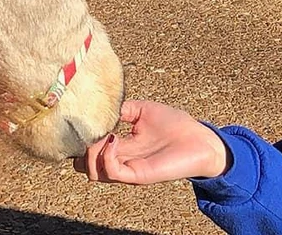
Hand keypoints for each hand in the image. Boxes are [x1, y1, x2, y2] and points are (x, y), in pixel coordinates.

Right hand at [73, 100, 230, 183]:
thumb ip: (123, 109)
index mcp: (121, 146)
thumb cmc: (177, 126)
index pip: (89, 151)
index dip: (82, 139)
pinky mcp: (138, 175)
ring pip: (93, 172)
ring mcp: (128, 169)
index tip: (86, 122)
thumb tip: (104, 106)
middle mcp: (121, 160)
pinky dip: (107, 155)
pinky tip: (116, 138)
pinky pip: (112, 171)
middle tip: (92, 132)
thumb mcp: (144, 110)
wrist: (200, 140)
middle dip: (81, 149)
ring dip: (91, 152)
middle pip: (84, 166)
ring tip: (104, 135)